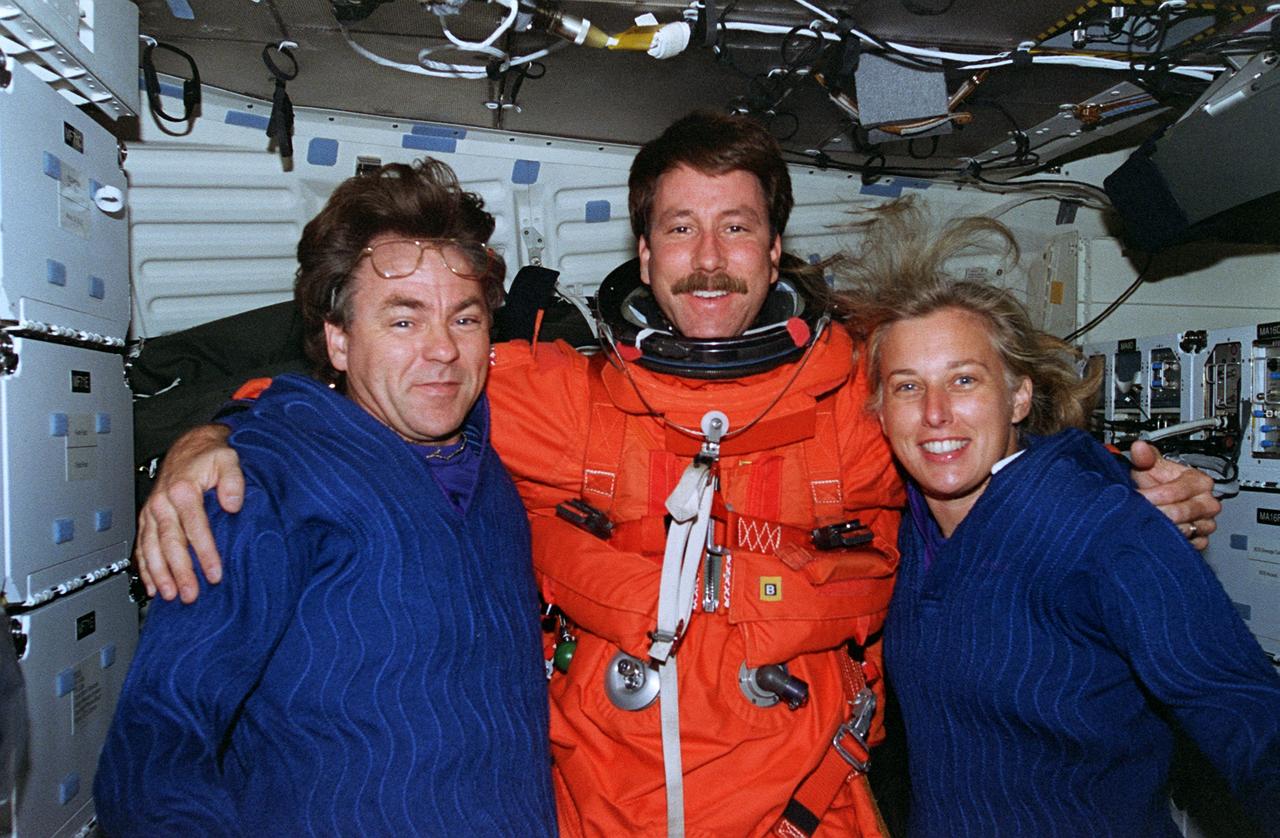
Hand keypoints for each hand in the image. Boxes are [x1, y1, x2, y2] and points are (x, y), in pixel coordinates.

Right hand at [135, 424, 239, 602]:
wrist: (189, 449)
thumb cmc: (209, 457)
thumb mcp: (228, 459)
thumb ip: (233, 480)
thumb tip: (233, 504)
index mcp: (182, 490)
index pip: (195, 527)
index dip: (205, 553)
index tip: (214, 573)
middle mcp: (163, 503)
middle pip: (170, 543)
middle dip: (180, 571)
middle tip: (190, 594)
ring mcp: (152, 512)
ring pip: (152, 548)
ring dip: (160, 574)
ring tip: (170, 595)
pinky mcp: (147, 519)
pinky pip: (142, 546)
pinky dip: (145, 568)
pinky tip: (152, 586)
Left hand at [1129, 440, 1220, 550]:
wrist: (1163, 500)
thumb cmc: (1158, 483)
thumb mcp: (1150, 467)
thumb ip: (1145, 457)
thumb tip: (1139, 447)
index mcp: (1200, 482)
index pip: (1175, 491)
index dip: (1152, 495)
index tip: (1137, 496)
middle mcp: (1208, 503)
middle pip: (1179, 512)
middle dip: (1154, 512)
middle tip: (1136, 512)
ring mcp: (1207, 523)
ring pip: (1183, 530)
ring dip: (1160, 528)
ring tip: (1145, 522)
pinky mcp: (1202, 539)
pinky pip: (1188, 544)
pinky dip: (1171, 540)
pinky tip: (1158, 533)